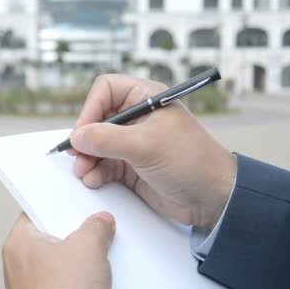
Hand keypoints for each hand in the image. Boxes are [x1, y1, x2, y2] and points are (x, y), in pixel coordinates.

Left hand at [2, 212, 115, 288]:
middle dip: (74, 237)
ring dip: (80, 264)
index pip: (35, 214)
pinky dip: (82, 285)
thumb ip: (95, 227)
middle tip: (93, 230)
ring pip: (61, 266)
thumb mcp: (87, 245)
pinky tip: (98, 282)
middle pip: (51, 240)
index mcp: (18, 244)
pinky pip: (67, 288)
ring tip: (99, 258)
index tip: (75, 204)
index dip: (57, 207)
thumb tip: (101, 222)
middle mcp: (19, 267)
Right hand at [69, 75, 235, 229]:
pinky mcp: (132, 166)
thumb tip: (76, 138)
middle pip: (97, 119)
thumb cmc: (189, 162)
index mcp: (147, 99)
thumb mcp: (145, 146)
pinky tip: (94, 180)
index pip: (106, 90)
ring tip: (84, 172)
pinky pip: (104, 164)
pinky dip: (96, 171)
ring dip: (87, 158)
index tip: (82, 132)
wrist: (213, 198)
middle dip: (85, 138)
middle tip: (76, 156)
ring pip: (97, 144)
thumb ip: (107, 139)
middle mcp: (138, 117)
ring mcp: (134, 142)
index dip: (91, 108)